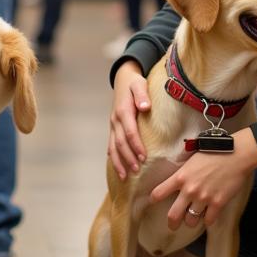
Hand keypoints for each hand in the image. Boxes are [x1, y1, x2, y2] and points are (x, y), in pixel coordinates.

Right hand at [107, 60, 149, 179]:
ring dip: (119, 162)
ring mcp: (112, 125)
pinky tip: (118, 168)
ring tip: (125, 176)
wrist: (122, 80)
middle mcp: (115, 120)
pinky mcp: (113, 128)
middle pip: (120, 143)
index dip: (136, 145)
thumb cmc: (134, 83)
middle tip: (137, 170)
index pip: (129, 131)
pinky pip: (111, 145)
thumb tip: (145, 107)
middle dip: (128, 157)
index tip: (144, 157)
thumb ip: (142, 95)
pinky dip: (114, 158)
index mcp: (123, 110)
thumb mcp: (139, 84)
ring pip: (113, 147)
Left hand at [149, 128, 256, 227]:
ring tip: (193, 218)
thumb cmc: (213, 153)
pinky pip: (208, 221)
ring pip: (190, 221)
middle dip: (171, 223)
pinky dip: (207, 220)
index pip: (158, 193)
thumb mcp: (191, 160)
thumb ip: (182, 173)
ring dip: (191, 221)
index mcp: (180, 177)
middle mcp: (189, 190)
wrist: (235, 155)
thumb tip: (176, 180)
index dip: (153, 199)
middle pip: (173, 215)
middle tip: (172, 225)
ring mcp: (203, 198)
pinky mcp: (218, 204)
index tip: (153, 202)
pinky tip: (208, 215)